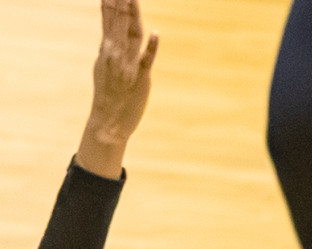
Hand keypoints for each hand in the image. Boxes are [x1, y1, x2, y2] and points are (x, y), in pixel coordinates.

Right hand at [75, 0, 158, 178]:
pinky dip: (151, 47)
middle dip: (119, 4)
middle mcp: (115, 55)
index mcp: (107, 51)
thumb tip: (108, 38)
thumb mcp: (103, 68)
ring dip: (133, 17)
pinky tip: (155, 33)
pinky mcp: (140, 78)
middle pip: (119, 24)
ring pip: (131, 37)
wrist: (108, 121)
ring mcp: (127, 66)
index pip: (109, 22)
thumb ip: (107, 51)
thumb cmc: (108, 95)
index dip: (111, 5)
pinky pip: (146, 60)